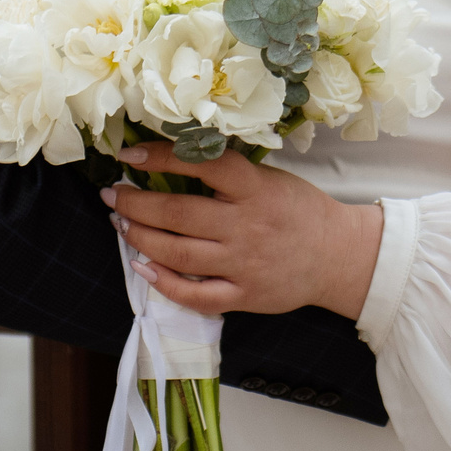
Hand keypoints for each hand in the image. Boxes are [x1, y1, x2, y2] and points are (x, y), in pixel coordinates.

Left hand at [103, 142, 385, 319]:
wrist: (338, 256)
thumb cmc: (299, 210)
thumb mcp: (270, 179)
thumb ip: (229, 175)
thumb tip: (174, 160)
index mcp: (255, 189)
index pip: (202, 165)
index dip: (160, 158)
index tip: (128, 154)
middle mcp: (246, 226)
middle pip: (178, 214)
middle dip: (135, 204)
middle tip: (112, 194)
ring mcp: (243, 264)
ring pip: (178, 254)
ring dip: (141, 238)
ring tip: (122, 225)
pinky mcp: (244, 296)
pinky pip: (196, 295)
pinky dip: (164, 284)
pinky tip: (143, 268)